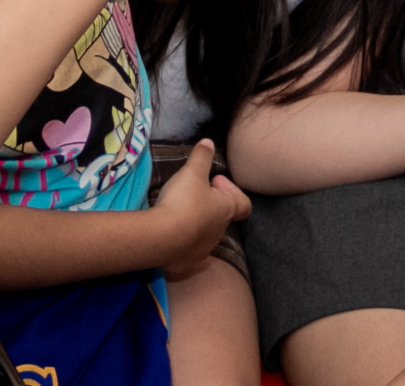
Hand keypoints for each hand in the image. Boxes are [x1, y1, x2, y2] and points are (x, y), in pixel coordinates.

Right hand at [149, 138, 252, 275]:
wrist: (161, 238)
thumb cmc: (183, 201)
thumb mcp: (192, 172)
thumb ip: (201, 156)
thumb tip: (209, 142)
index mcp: (226, 210)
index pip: (244, 204)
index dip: (232, 190)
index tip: (214, 181)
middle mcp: (219, 232)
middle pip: (221, 217)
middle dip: (209, 204)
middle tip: (192, 193)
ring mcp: (202, 250)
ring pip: (204, 234)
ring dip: (195, 222)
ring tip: (177, 211)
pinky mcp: (185, 262)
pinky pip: (187, 249)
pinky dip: (181, 240)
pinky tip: (167, 232)